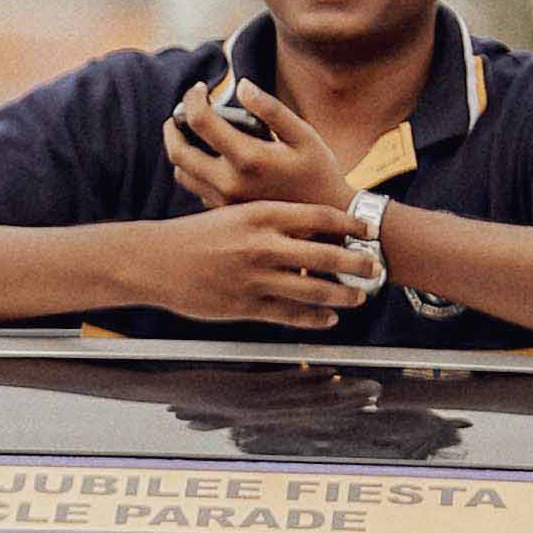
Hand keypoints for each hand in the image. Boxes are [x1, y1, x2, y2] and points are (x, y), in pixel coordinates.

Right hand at [163, 191, 365, 331]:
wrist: (155, 260)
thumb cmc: (196, 235)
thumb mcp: (234, 213)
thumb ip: (270, 220)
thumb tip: (308, 227)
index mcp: (261, 213)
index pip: (319, 217)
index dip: (350, 224)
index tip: (369, 229)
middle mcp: (262, 244)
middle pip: (325, 254)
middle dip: (357, 263)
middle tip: (377, 267)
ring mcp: (255, 277)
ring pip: (313, 290)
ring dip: (342, 294)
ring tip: (359, 297)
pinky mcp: (245, 306)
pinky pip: (290, 316)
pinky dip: (314, 319)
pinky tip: (329, 319)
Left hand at [164, 76, 356, 225]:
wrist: (326, 223)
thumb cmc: (318, 172)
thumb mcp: (303, 135)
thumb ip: (271, 109)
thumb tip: (242, 84)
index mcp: (248, 158)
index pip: (200, 121)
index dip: (192, 98)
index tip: (199, 88)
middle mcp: (229, 182)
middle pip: (178, 151)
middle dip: (172, 125)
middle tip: (179, 112)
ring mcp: (224, 201)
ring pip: (181, 172)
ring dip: (180, 149)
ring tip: (191, 133)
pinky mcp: (224, 212)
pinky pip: (195, 188)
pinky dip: (192, 169)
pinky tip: (208, 158)